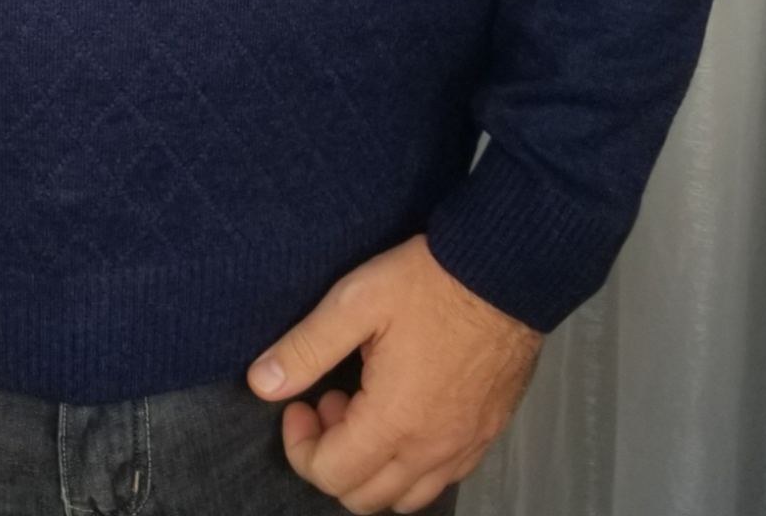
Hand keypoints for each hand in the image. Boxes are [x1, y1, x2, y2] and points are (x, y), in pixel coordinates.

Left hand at [246, 232, 543, 512]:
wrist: (504, 271)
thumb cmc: (427, 283)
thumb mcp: (355, 302)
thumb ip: (305, 348)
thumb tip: (261, 384)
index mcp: (394, 422)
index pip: (331, 474)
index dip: (300, 445)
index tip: (298, 402)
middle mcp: (432, 449)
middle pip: (365, 497)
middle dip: (331, 458)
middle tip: (326, 400)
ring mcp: (465, 447)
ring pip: (405, 497)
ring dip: (370, 467)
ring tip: (361, 407)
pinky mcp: (486, 435)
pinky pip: (440, 479)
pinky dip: (409, 465)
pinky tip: (401, 414)